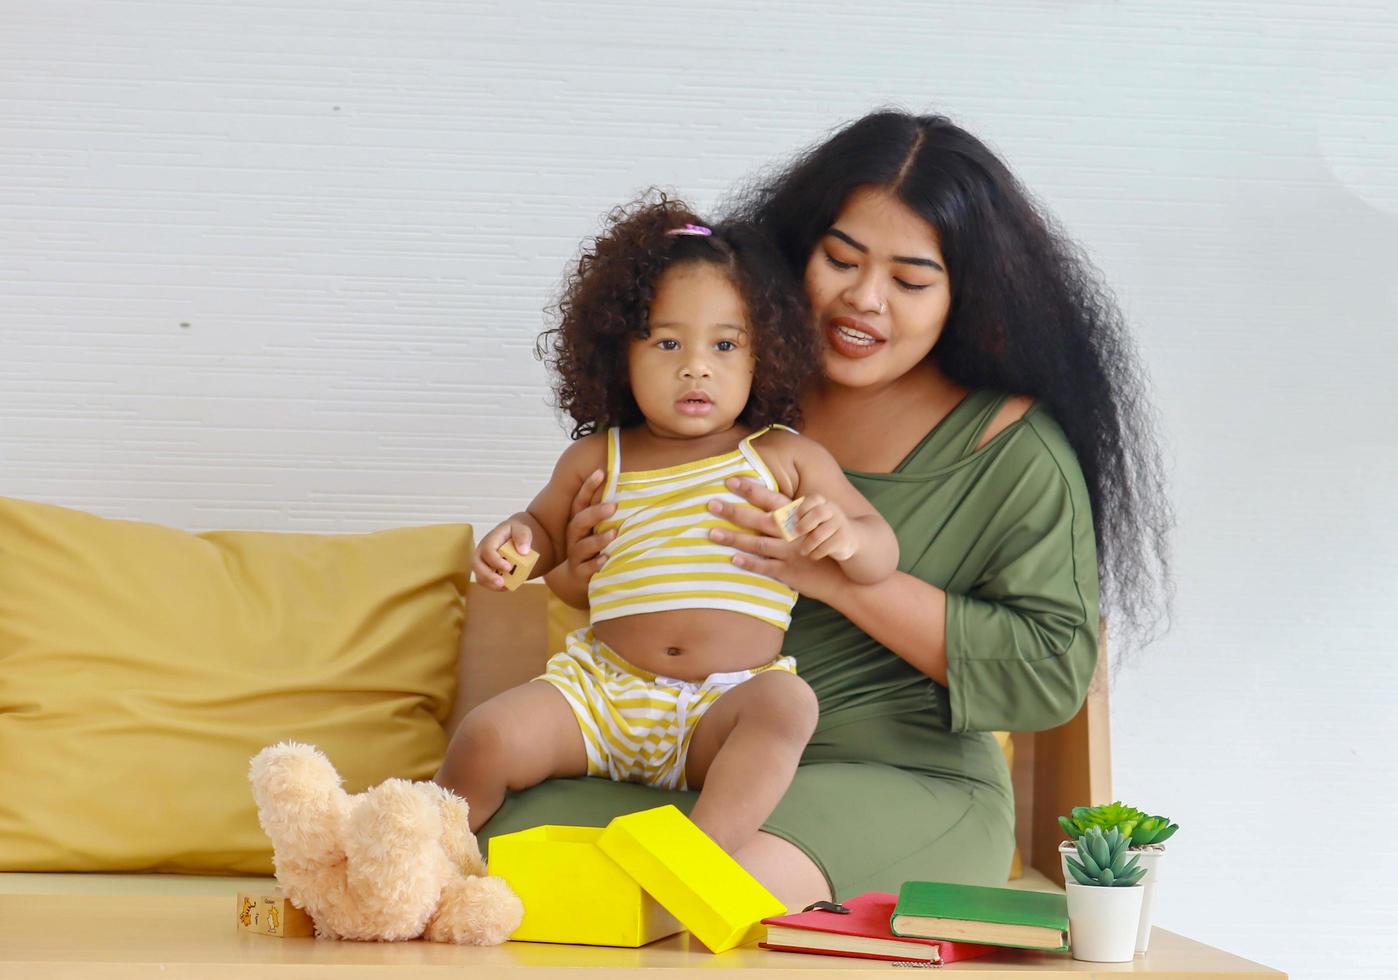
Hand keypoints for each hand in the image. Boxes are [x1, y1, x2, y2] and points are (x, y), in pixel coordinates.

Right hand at [472, 520, 534, 590]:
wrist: (512, 536)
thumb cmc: (515, 532)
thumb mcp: (521, 528)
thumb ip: (523, 536)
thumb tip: (523, 551)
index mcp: (490, 539)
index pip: (487, 550)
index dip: (496, 560)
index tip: (509, 567)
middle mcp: (482, 551)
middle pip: (475, 564)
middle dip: (487, 575)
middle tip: (501, 582)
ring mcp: (482, 563)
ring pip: (479, 576)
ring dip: (491, 584)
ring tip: (507, 587)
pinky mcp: (486, 572)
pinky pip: (486, 582)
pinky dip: (495, 587)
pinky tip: (508, 587)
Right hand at [562, 468, 616, 580]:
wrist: (576, 578)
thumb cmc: (591, 547)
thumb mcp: (594, 529)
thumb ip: (604, 512)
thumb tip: (625, 487)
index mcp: (578, 523)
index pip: (580, 502)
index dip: (588, 487)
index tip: (601, 472)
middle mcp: (574, 537)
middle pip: (579, 522)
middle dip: (595, 513)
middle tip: (613, 506)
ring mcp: (576, 555)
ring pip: (583, 546)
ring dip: (598, 540)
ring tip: (614, 534)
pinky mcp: (580, 573)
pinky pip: (586, 568)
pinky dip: (596, 564)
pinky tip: (606, 559)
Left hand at [706, 477, 847, 603]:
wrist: (844, 574)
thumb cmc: (825, 545)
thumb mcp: (813, 525)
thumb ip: (793, 515)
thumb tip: (771, 501)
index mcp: (798, 518)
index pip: (771, 499)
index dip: (751, 490)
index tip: (730, 481)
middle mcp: (792, 533)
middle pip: (758, 520)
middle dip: (733, 511)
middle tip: (711, 504)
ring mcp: (790, 552)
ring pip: (756, 544)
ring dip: (733, 538)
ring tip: (711, 533)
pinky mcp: (789, 572)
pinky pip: (765, 567)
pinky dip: (748, 563)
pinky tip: (732, 558)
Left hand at [781, 494, 858, 561]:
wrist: (850, 540)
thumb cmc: (823, 529)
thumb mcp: (813, 520)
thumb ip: (797, 518)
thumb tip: (771, 519)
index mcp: (822, 503)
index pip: (814, 499)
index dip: (802, 508)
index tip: (794, 519)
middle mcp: (832, 511)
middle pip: (818, 513)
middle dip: (804, 525)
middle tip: (796, 534)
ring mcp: (840, 524)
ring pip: (819, 534)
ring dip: (808, 544)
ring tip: (803, 550)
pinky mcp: (844, 539)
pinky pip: (827, 547)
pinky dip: (817, 553)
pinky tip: (814, 555)